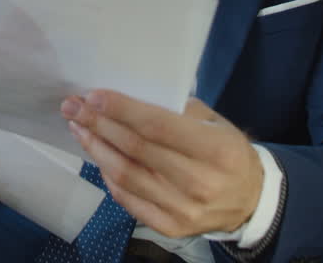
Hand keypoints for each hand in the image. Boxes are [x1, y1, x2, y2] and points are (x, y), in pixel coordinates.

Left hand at [61, 90, 263, 237]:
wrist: (250, 200)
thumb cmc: (227, 152)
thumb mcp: (215, 123)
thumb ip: (179, 110)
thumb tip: (130, 96)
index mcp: (216, 150)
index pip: (158, 126)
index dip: (122, 110)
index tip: (93, 96)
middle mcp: (199, 182)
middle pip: (136, 150)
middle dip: (98, 124)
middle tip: (72, 107)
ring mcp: (183, 209)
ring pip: (126, 175)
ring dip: (96, 148)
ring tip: (78, 128)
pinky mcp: (170, 227)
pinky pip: (128, 200)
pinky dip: (107, 176)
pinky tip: (98, 155)